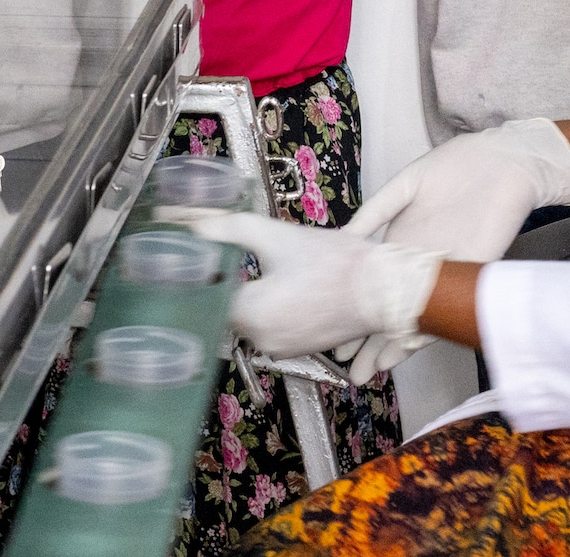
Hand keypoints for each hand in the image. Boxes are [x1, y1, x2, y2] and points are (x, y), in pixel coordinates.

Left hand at [190, 213, 441, 381]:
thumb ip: (224, 226)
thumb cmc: (338, 263)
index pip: (203, 293)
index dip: (197, 270)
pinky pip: (270, 325)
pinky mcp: (298, 349)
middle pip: (223, 306)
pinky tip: (279, 282)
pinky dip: (269, 306)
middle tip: (219, 250)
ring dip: (248, 292)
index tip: (192, 251)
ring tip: (251, 263)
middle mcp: (261, 340)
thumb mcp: (276, 235)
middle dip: (222, 279)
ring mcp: (281, 349)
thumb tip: (182, 220)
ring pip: (247, 316)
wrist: (387, 289)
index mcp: (250, 315)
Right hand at [333, 119, 569, 376]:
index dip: (357, 311)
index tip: (338, 338)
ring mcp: (448, 269)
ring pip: (419, 313)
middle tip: (351, 370)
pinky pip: (450, 299)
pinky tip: (412, 342)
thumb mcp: (404, 186)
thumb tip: (344, 238)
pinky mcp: (475, 268)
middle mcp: (423, 263)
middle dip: (372, 341)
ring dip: (398, 342)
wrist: (502, 157)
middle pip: (394, 309)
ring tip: (376, 369)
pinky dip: (432, 321)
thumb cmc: (455, 167)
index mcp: (404, 245)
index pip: (375, 287)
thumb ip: (376, 212)